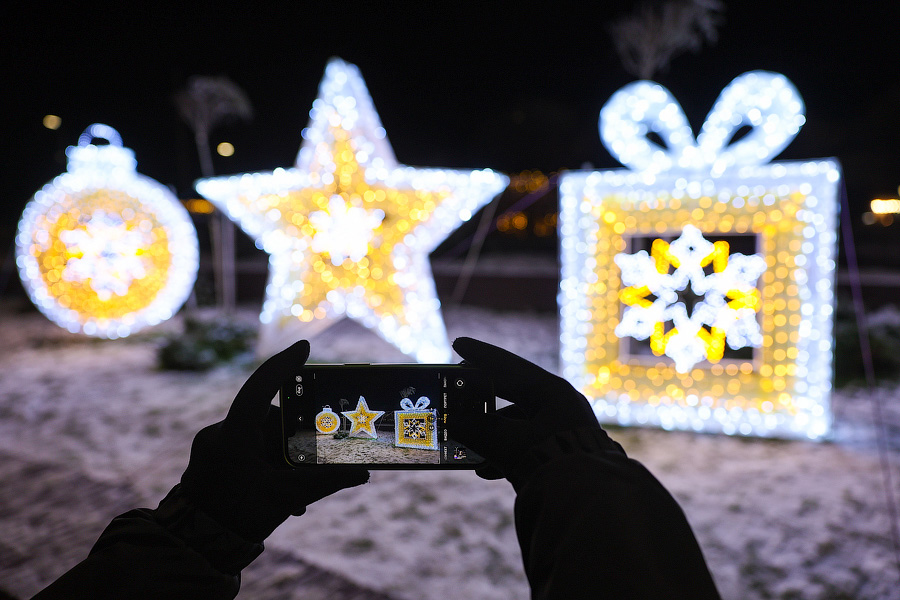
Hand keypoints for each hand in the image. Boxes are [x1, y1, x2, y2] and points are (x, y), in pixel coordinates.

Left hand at [180, 340, 368, 541]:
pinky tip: (278, 485)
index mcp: (233, 435)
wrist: (193, 547)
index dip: (283, 365)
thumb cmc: (237, 518)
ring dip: (279, 452)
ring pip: (256, 434)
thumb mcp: (285, 498)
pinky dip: (265, 460)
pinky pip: (245, 448)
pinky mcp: (210, 458)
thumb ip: (324, 482)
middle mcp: (219, 433)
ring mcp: (212, 445)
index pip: (259, 387)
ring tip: (294, 479)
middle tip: (313, 442)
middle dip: (291, 431)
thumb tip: (362, 474)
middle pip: (266, 416)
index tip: (304, 347)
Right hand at [450, 337, 621, 489]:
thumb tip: (451, 421)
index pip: (509, 366)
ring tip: (464, 443)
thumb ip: (477, 429)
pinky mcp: (562, 454)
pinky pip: (526, 446)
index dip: (481, 355)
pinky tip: (485, 470)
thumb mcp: (507, 443)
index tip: (458, 344)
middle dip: (482, 400)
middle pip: (512, 395)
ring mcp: (562, 431)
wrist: (588, 502)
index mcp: (552, 392)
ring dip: (489, 434)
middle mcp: (560, 406)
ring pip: (517, 425)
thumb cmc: (550, 461)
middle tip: (458, 392)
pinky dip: (503, 454)